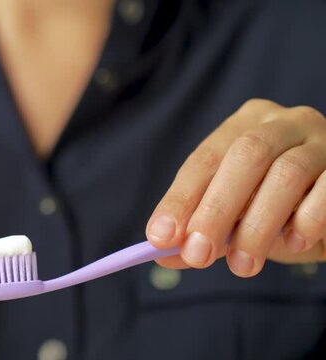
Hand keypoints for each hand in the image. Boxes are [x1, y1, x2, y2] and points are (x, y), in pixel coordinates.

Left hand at [146, 99, 325, 276]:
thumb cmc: (279, 209)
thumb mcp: (236, 219)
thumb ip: (202, 231)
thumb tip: (164, 253)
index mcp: (245, 126)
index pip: (205, 159)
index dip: (181, 198)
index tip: (160, 236)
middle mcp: (283, 124)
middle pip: (245, 156)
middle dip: (216, 209)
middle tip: (198, 254)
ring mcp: (322, 140)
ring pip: (287, 173)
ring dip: (258, 225)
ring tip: (243, 265)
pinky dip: (307, 220)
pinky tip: (293, 243)